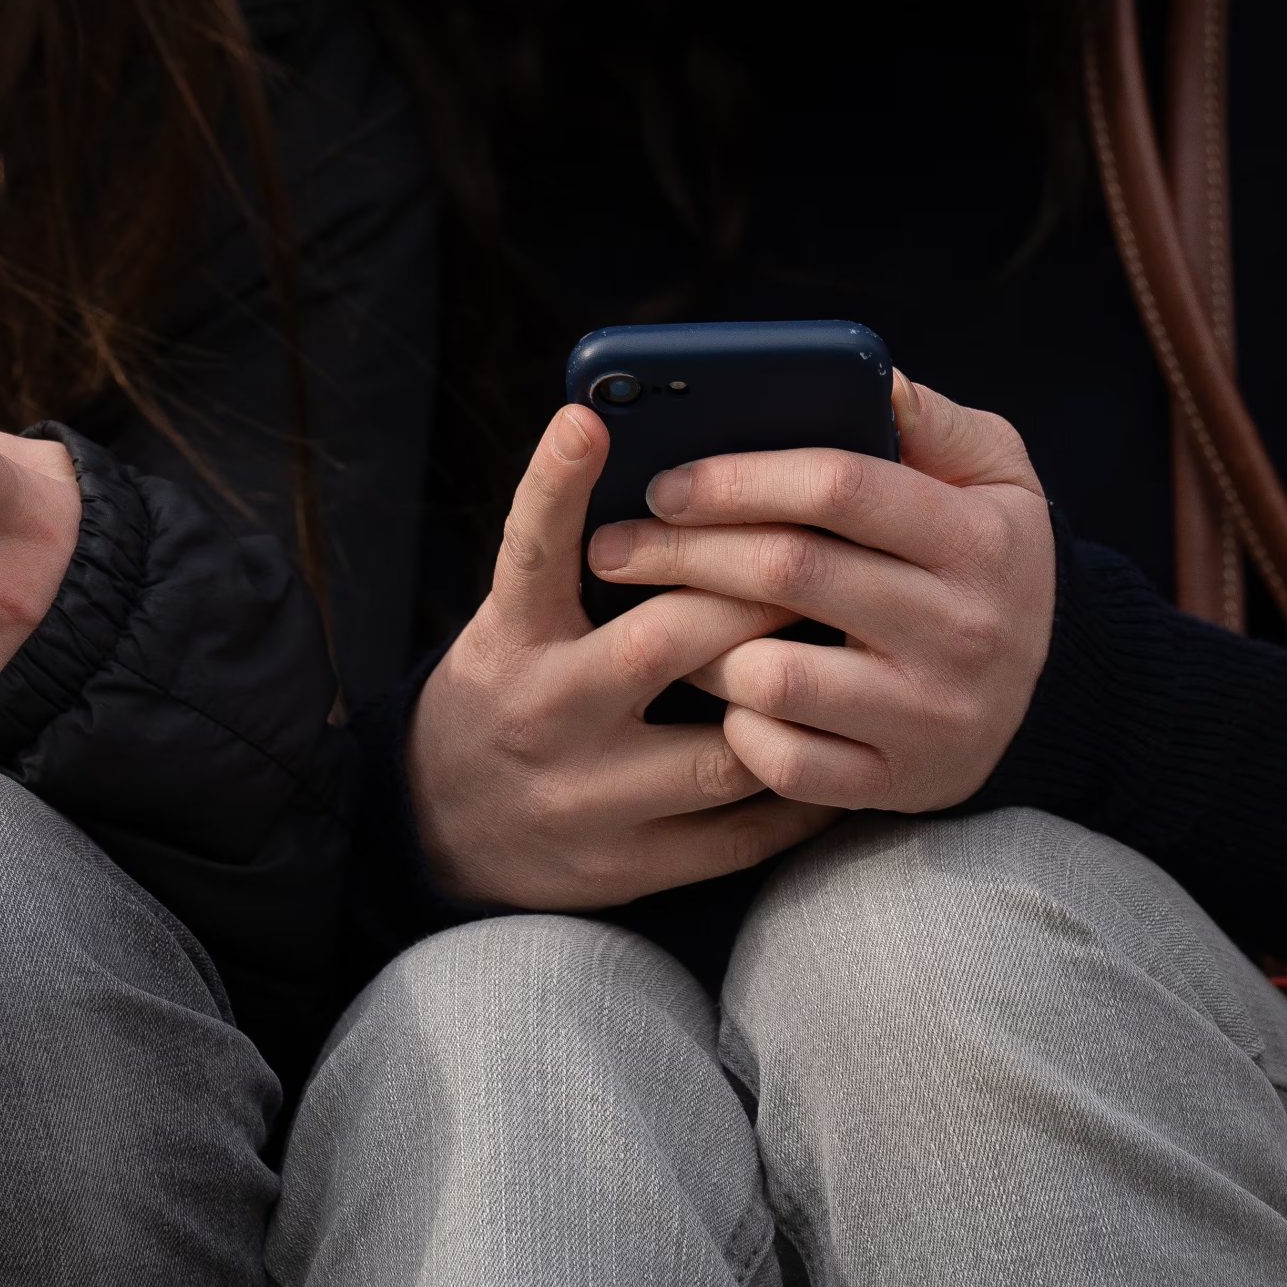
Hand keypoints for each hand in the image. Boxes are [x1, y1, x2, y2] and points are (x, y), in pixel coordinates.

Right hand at [407, 407, 848, 910]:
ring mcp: (587, 798)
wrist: (438, 829)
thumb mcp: (511, 622)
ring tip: (848, 660)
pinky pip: (739, 833)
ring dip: (792, 702)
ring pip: (724, 750)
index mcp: (511, 640)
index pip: (528, 550)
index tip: (587, 419)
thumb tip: (675, 484)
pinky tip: (829, 750)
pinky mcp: (624, 867)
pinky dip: (798, 791)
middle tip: (824, 556)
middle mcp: (544, 712)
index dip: (556, 482)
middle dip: (756, 596)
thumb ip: (574, 566)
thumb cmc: (504, 694)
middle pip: (666, 639)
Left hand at [587, 369, 1054, 812]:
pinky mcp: (897, 784)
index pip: (839, 486)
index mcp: (977, 538)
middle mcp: (963, 630)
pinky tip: (721, 696)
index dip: (737, 477)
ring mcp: (929, 715)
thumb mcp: (993, 475)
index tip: (665, 481)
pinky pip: (782, 760)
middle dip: (680, 551)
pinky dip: (736, 728)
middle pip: (788, 572)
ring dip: (697, 644)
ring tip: (659, 619)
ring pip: (771, 675)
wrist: (1045, 696)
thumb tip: (869, 378)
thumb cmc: (984, 560)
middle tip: (613, 545)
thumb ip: (929, 422)